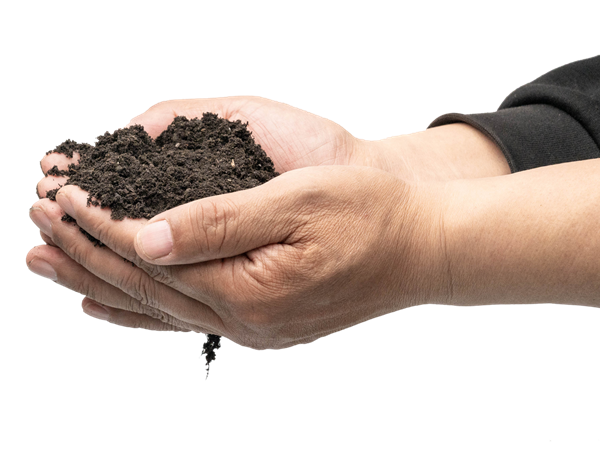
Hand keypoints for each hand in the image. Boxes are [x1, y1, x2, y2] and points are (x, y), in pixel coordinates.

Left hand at [28, 164, 449, 349]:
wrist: (421, 250)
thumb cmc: (370, 215)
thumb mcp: (298, 203)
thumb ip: (219, 222)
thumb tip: (145, 236)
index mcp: (249, 290)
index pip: (153, 253)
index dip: (103, 221)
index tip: (63, 192)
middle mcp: (242, 320)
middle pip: (143, 284)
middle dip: (85, 249)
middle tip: (35, 219)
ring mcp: (251, 328)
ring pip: (154, 305)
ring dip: (97, 280)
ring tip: (46, 262)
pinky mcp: (260, 322)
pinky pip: (181, 319)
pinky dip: (136, 310)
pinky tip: (105, 305)